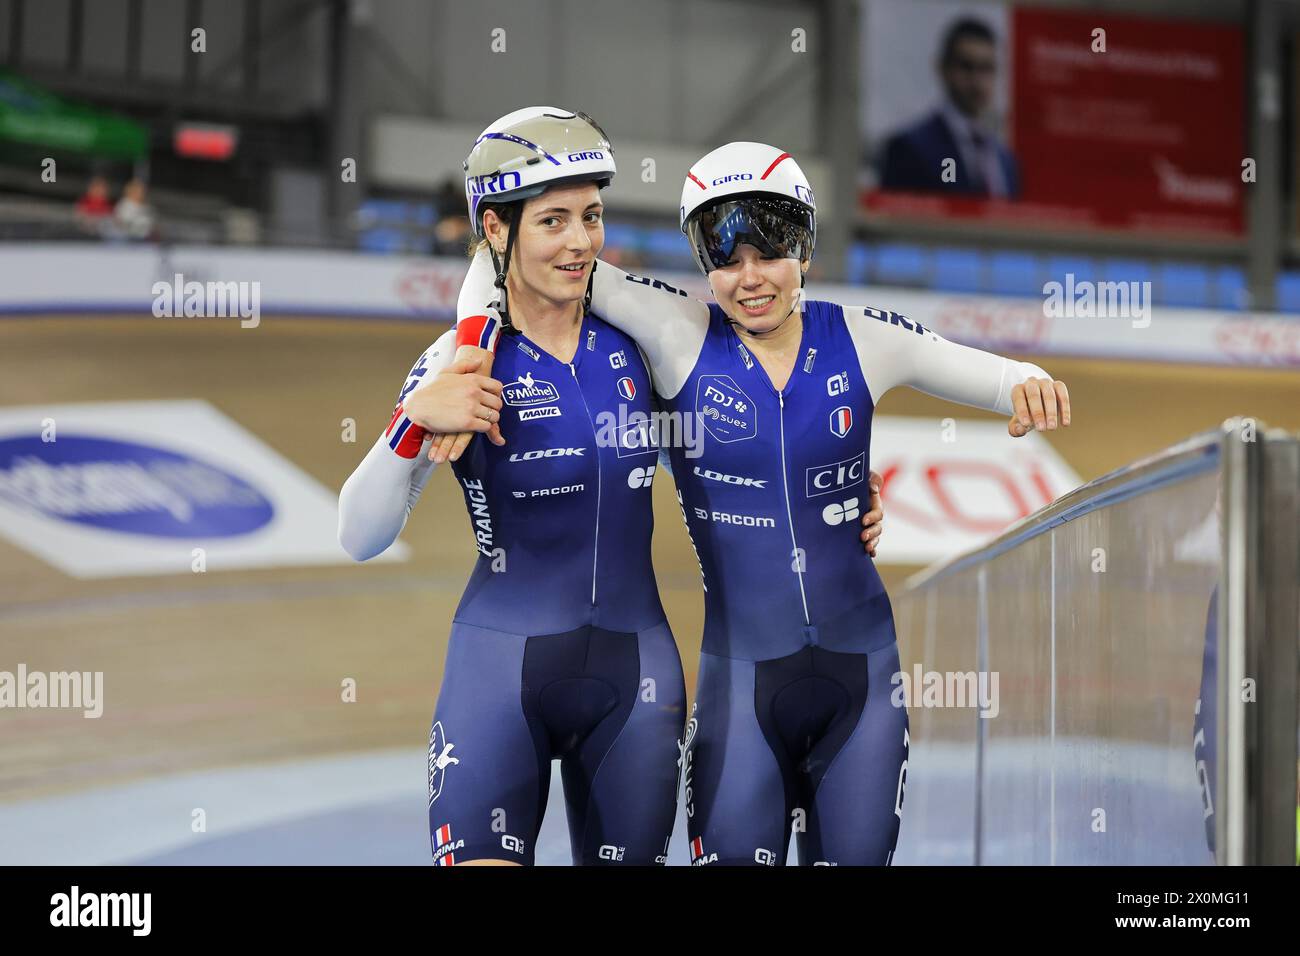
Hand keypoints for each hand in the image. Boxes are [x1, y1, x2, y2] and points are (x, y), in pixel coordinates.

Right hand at [424, 345, 502, 462]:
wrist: (418, 407)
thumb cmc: (432, 391)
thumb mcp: (446, 372)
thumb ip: (464, 365)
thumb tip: (480, 361)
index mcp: (472, 379)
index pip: (498, 387)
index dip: (496, 395)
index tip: (489, 400)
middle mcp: (474, 392)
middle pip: (498, 403)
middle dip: (494, 409)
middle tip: (485, 413)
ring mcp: (471, 407)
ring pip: (494, 416)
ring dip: (489, 420)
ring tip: (480, 420)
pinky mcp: (467, 422)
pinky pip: (487, 427)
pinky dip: (484, 428)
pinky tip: (475, 426)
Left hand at [859, 469, 883, 556]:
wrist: (838, 486)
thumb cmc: (851, 478)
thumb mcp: (862, 474)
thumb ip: (870, 479)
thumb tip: (873, 488)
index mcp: (873, 502)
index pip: (877, 512)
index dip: (872, 517)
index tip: (863, 521)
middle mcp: (871, 515)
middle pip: (877, 527)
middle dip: (872, 533)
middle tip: (862, 537)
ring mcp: (866, 524)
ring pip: (874, 536)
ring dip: (872, 542)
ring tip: (866, 548)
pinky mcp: (859, 531)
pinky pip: (869, 542)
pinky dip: (872, 549)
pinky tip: (871, 555)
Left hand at [1009, 377, 1070, 437]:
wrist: (1038, 403)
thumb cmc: (1026, 413)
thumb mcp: (1018, 422)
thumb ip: (1015, 428)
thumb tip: (1020, 430)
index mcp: (1018, 389)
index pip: (1018, 398)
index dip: (1022, 411)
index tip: (1026, 424)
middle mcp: (1031, 383)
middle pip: (1034, 395)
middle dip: (1038, 413)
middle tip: (1041, 429)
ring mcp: (1046, 383)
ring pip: (1049, 396)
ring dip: (1051, 413)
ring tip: (1051, 427)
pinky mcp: (1059, 386)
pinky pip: (1063, 396)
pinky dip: (1065, 410)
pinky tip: (1065, 423)